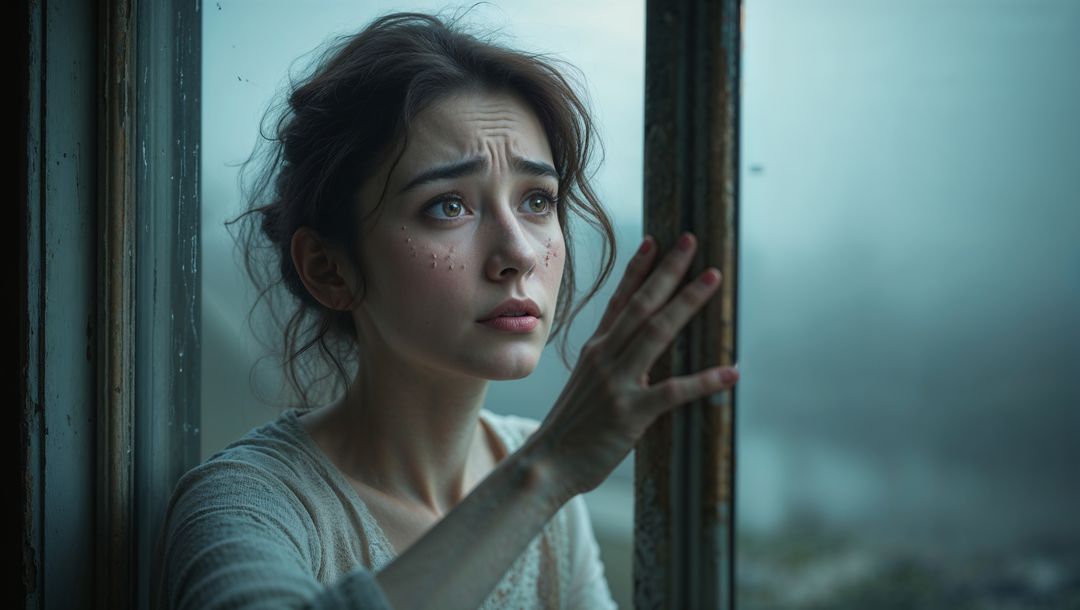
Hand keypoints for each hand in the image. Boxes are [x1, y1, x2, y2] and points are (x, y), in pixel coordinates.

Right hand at [525, 232, 739, 502]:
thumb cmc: (568, 430)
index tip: (655, 241)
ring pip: (657, 333)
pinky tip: (731, 372)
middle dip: (669, 271)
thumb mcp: (586, 387)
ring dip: (687, 303)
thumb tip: (638, 357)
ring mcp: (617, 383)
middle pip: (642, 305)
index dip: (638, 270)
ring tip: (712, 279)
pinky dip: (704, 381)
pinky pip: (673, 392)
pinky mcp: (630, 413)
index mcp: (595, 350)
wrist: (545, 465)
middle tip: (692, 242)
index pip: (620, 301)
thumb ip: (611, 367)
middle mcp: (605, 357)